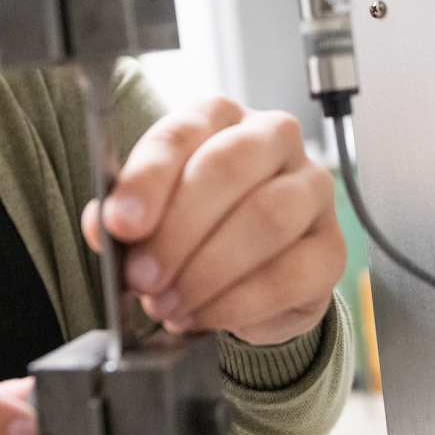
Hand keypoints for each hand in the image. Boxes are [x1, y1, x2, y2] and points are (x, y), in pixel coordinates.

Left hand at [81, 97, 342, 346]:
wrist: (250, 275)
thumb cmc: (193, 226)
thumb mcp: (149, 214)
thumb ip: (123, 215)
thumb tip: (104, 227)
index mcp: (218, 118)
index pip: (181, 133)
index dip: (147, 179)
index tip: (120, 224)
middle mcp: (272, 141)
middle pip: (228, 169)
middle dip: (177, 231)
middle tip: (141, 277)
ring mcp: (311, 192)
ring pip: (266, 219)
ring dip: (205, 271)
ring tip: (166, 304)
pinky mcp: (330, 249)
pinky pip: (289, 274)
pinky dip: (236, 303)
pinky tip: (201, 316)